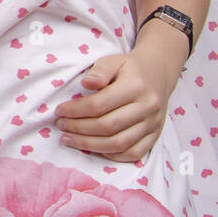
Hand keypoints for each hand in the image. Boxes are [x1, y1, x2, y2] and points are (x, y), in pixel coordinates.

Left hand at [54, 50, 176, 161]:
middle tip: (61, 125)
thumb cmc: (128, 69)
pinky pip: (133, 154)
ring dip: (89, 145)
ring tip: (69, 139)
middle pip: (107, 126)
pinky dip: (111, 155)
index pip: (99, 104)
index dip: (75, 110)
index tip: (59, 111)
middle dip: (78, 129)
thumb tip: (86, 83)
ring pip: (118, 143)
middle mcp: (147, 107)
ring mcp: (153, 124)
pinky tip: (92, 148)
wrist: (158, 75)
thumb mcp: (113, 61)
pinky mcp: (155, 136)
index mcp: (135, 87)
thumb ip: (99, 71)